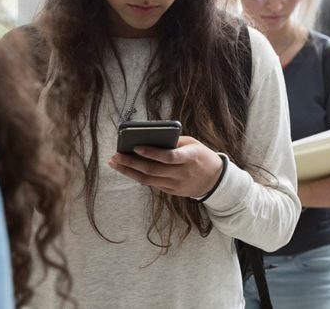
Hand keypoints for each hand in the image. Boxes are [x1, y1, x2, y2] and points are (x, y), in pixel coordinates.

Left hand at [108, 136, 223, 197]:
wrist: (214, 179)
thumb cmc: (201, 155)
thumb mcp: (192, 143)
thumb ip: (174, 142)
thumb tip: (150, 139)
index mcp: (190, 157)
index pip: (168, 157)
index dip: (151, 153)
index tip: (136, 147)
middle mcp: (182, 173)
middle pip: (152, 170)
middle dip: (131, 163)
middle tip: (115, 156)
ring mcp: (176, 185)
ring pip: (148, 180)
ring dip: (129, 171)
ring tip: (115, 163)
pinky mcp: (172, 191)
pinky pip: (152, 184)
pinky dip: (138, 176)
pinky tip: (127, 169)